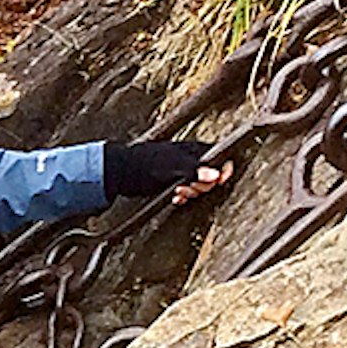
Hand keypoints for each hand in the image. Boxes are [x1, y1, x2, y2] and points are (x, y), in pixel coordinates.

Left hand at [102, 138, 217, 198]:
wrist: (123, 172)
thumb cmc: (146, 162)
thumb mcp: (173, 166)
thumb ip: (196, 170)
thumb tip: (216, 175)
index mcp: (194, 150)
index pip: (219, 157)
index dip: (223, 170)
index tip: (219, 181)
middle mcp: (190, 159)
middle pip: (212, 175)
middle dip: (203, 185)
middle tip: (190, 186)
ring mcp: (183, 170)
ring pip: (199, 185)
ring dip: (192, 192)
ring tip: (179, 191)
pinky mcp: (174, 181)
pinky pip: (187, 191)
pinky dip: (183, 196)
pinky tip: (176, 197)